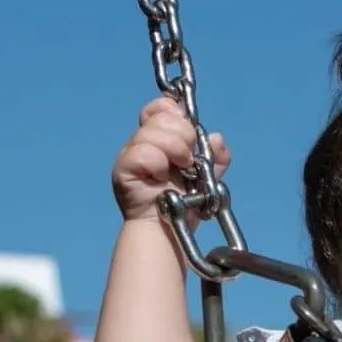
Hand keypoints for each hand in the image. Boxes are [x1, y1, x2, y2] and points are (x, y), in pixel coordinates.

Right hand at [112, 97, 230, 223]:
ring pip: (153, 132)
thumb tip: (217, 138)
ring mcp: (131, 153)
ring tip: (181, 169)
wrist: (171, 232)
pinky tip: (162, 178)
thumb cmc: (185, 207)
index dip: (176, 113)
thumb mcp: (206, 180)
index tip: (191, 133)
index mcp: (160, 138)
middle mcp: (143, 141)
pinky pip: (143, 152)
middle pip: (162, 116)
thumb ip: (214, 159)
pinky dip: (158, 163)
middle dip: (184, 135)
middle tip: (188, 160)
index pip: (162, 108)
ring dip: (175, 150)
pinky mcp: (124, 168)